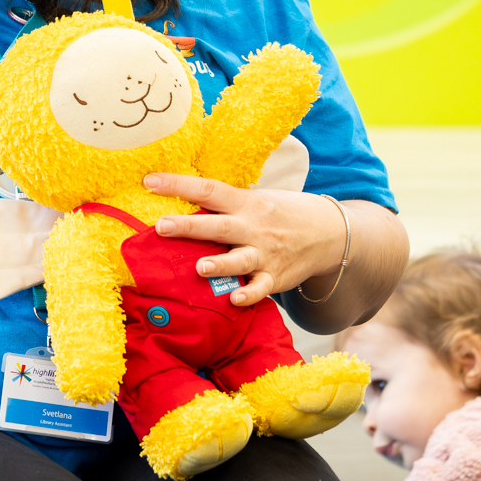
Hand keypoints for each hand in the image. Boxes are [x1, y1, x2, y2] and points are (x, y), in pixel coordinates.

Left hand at [143, 174, 346, 307]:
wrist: (329, 233)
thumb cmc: (280, 214)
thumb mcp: (255, 199)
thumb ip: (223, 205)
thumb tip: (177, 202)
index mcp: (245, 203)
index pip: (208, 190)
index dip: (179, 185)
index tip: (150, 181)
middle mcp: (253, 227)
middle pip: (218, 226)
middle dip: (189, 227)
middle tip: (161, 226)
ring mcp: (265, 253)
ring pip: (239, 260)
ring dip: (220, 264)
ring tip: (200, 268)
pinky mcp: (275, 277)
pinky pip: (261, 288)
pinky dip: (250, 294)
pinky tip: (235, 298)